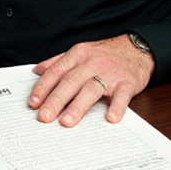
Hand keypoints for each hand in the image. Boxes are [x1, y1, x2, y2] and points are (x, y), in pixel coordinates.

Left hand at [29, 34, 154, 126]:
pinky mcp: (127, 83)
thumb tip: (37, 70)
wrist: (137, 48)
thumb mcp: (81, 51)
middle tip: (44, 117)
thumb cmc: (106, 54)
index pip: (56, 71)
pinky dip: (116, 106)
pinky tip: (110, 118)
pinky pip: (121, 95)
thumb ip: (59, 61)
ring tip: (67, 121)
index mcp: (78, 55)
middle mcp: (92, 63)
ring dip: (78, 106)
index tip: (33, 103)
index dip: (43, 87)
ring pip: (91, 89)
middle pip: (70, 82)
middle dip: (55, 100)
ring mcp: (110, 73)